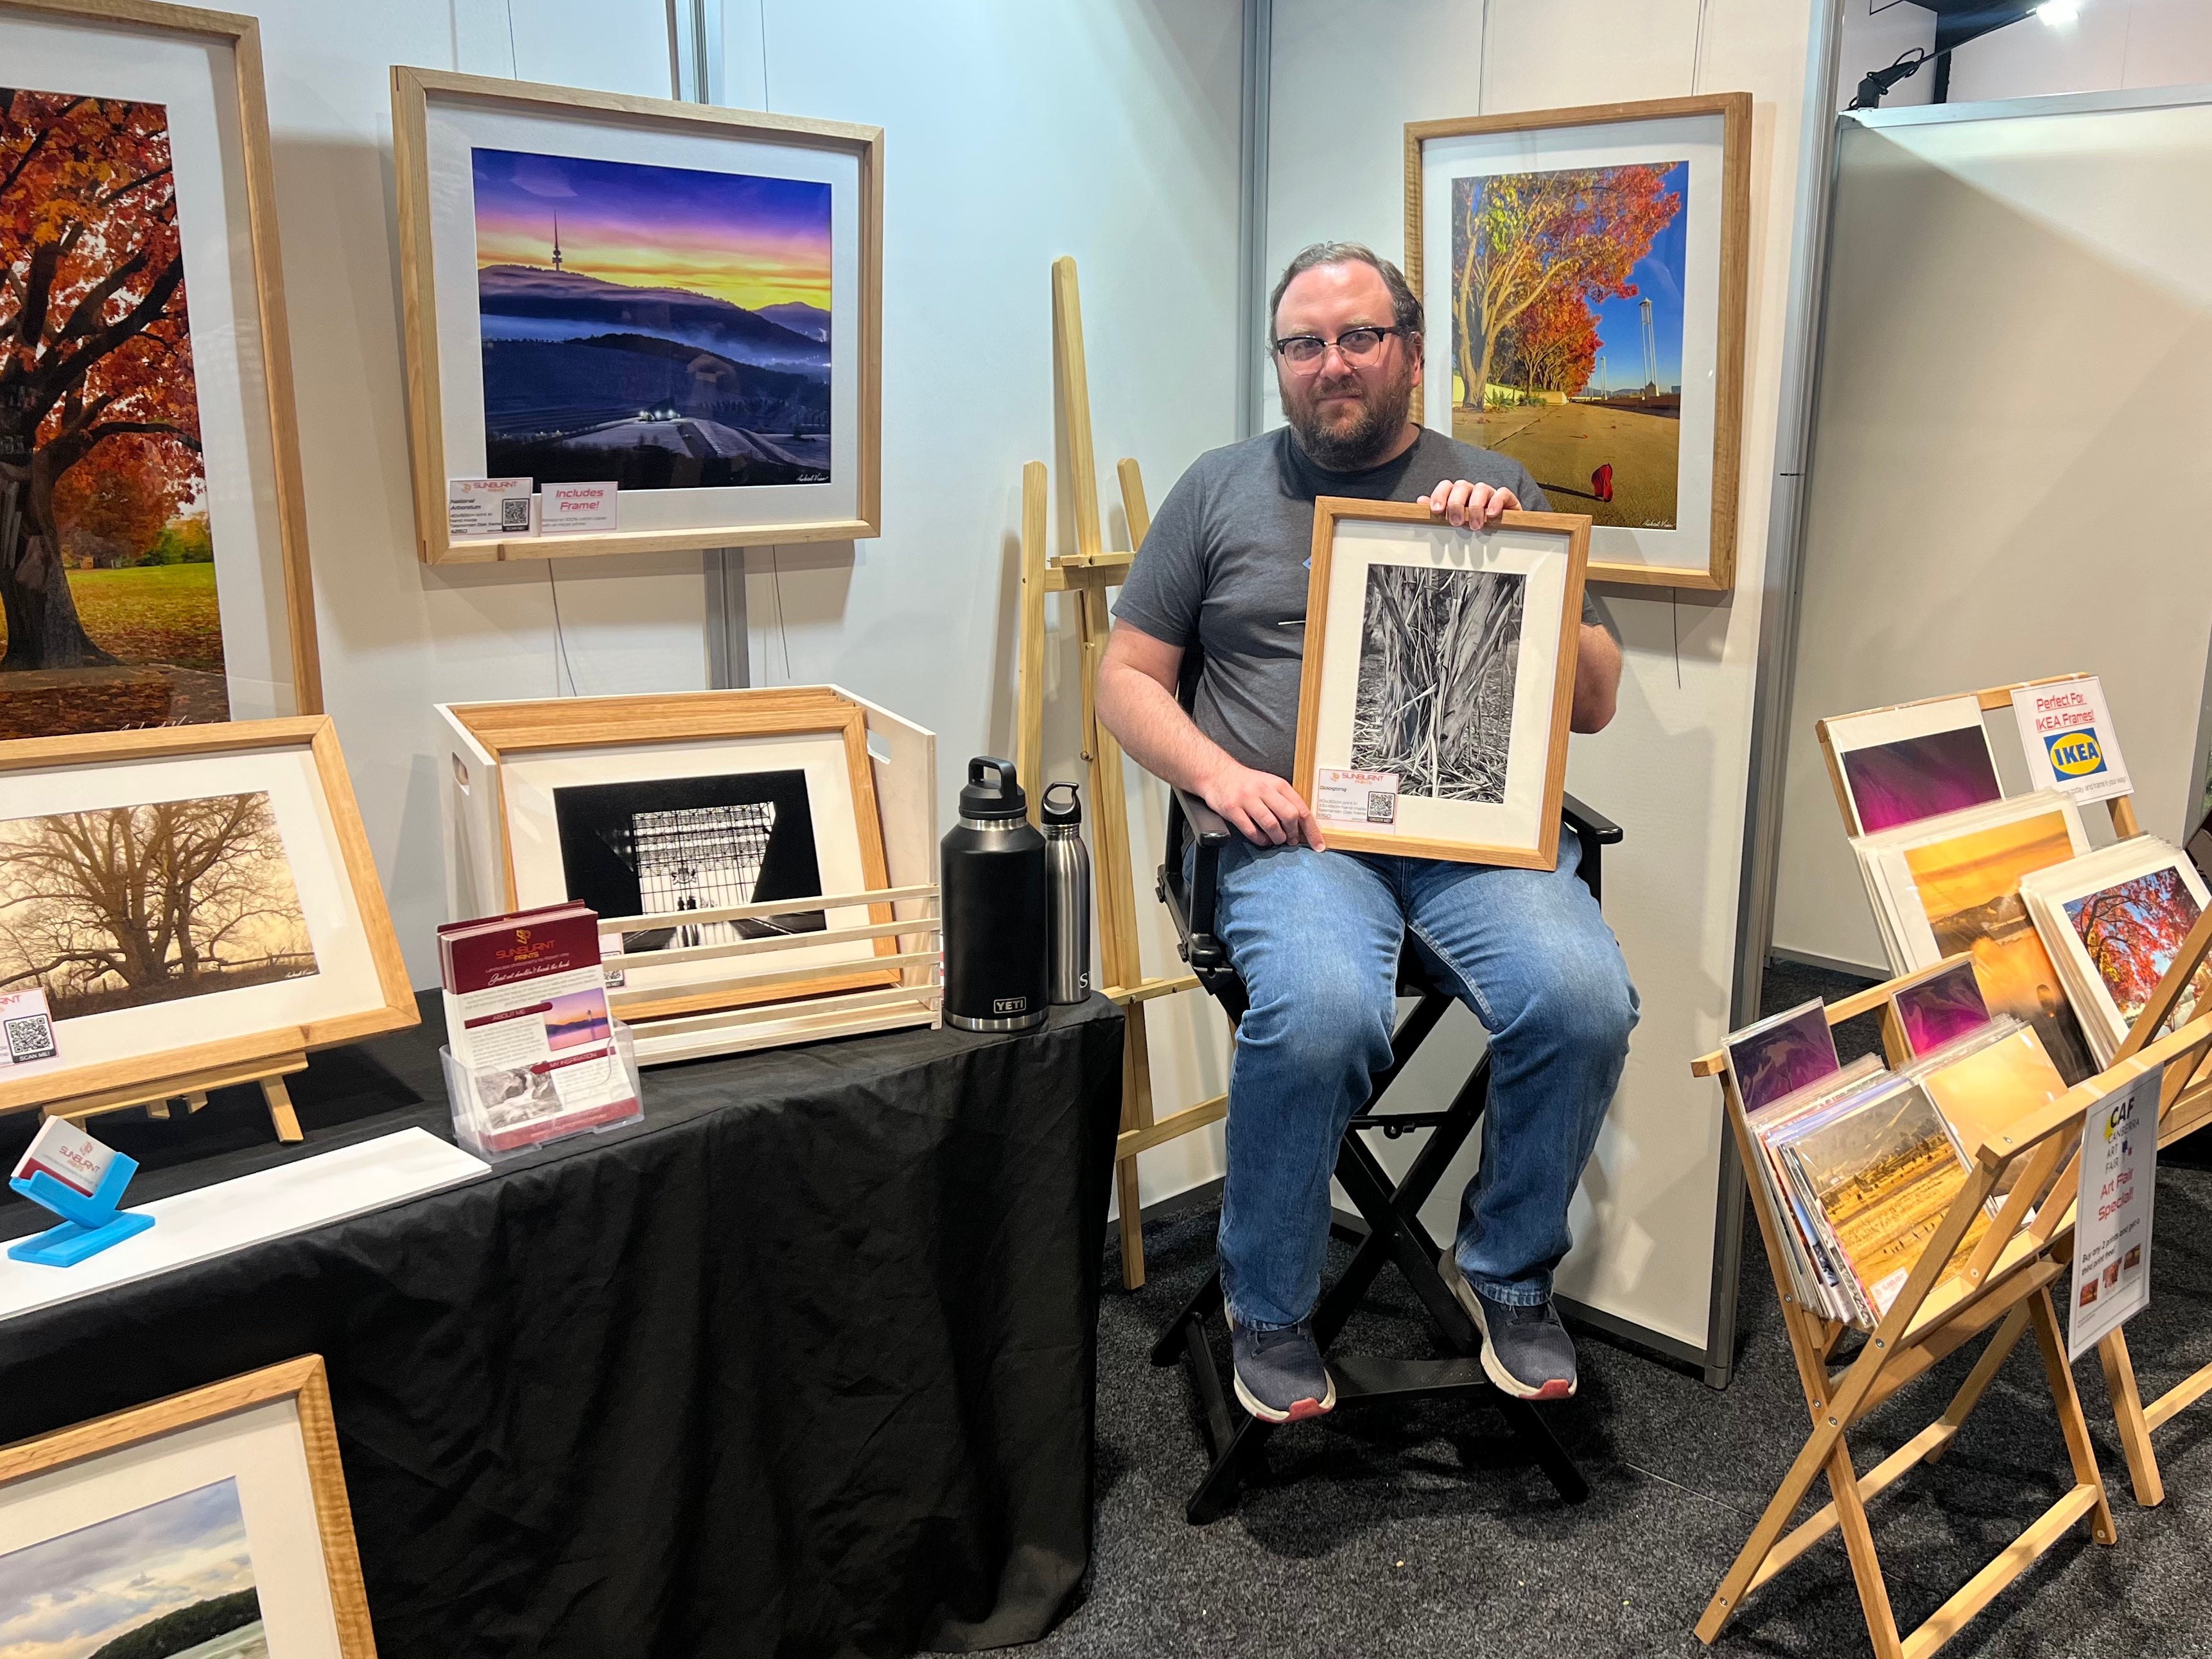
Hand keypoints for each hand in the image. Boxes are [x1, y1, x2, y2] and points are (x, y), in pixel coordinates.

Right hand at [1198, 758, 1325, 849]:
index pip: (1301, 808)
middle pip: (1289, 815)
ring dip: (1277, 838)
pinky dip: (1260, 839)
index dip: (1312, 830)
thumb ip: (1285, 801)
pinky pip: (1251, 830)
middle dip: (1293, 833)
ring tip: (1276, 840)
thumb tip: (1303, 826)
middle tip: (1291, 840)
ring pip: (1271, 824)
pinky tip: (1262, 839)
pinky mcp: (1232, 808)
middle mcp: (1264, 789)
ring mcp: (1247, 799)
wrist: (1218, 774)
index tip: (1318, 844)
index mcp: (1278, 784)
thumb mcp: (1270, 785)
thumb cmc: (1247, 783)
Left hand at [1418, 479, 1519, 527]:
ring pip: (1481, 488)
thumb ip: (1438, 511)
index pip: (1446, 486)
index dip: (1439, 495)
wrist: (1502, 530)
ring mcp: (1489, 493)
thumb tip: (1421, 501)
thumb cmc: (1474, 523)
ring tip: (1474, 525)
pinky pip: (1502, 493)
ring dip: (1475, 507)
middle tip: (1455, 522)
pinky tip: (1490, 514)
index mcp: (1457, 494)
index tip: (1436, 510)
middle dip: (1456, 504)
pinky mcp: (1507, 499)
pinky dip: (1496, 502)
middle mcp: (1472, 491)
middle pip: (1461, 486)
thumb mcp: (1454, 520)